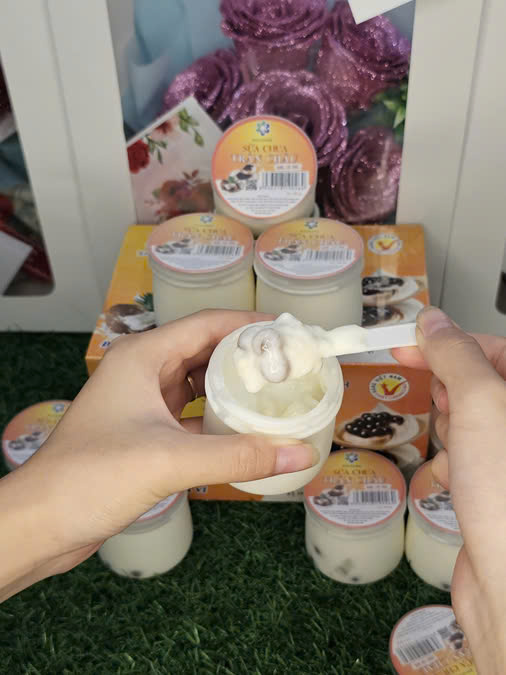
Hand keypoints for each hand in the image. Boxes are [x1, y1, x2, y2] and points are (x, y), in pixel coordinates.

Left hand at [0, 310, 316, 601]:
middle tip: (290, 367)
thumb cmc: (93, 476)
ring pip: (197, 384)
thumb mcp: (170, 460)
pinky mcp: (143, 432)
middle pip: (204, 351)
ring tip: (275, 395)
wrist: (41, 523)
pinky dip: (216, 420)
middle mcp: (142, 371)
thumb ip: (238, 455)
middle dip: (246, 358)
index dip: (250, 324)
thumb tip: (301, 452)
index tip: (290, 333)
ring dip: (232, 390)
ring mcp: (141, 402)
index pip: (206, 324)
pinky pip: (190, 415)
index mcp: (142, 356)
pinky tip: (245, 432)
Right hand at [393, 307, 505, 673]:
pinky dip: (450, 466)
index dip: (448, 344)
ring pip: (466, 421)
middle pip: (478, 385)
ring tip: (459, 462)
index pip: (493, 349)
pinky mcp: (495, 487)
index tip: (406, 344)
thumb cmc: (505, 495)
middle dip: (453, 399)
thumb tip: (432, 320)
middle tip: (454, 420)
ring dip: (449, 436)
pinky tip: (452, 486)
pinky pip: (463, 456)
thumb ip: (456, 355)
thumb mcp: (482, 404)